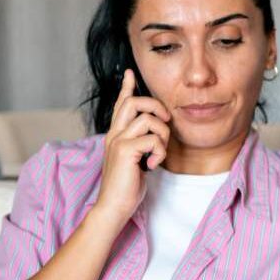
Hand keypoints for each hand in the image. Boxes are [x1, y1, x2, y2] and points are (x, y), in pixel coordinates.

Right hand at [94, 69, 170, 222]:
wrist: (114, 206)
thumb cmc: (127, 186)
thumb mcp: (135, 160)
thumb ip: (140, 145)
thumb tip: (155, 135)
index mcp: (116, 135)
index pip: (121, 105)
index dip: (126, 87)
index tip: (129, 72)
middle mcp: (114, 134)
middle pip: (134, 103)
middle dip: (156, 106)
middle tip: (166, 121)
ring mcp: (117, 141)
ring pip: (147, 119)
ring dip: (162, 135)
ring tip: (159, 153)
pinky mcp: (124, 151)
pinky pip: (152, 139)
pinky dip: (160, 151)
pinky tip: (153, 165)